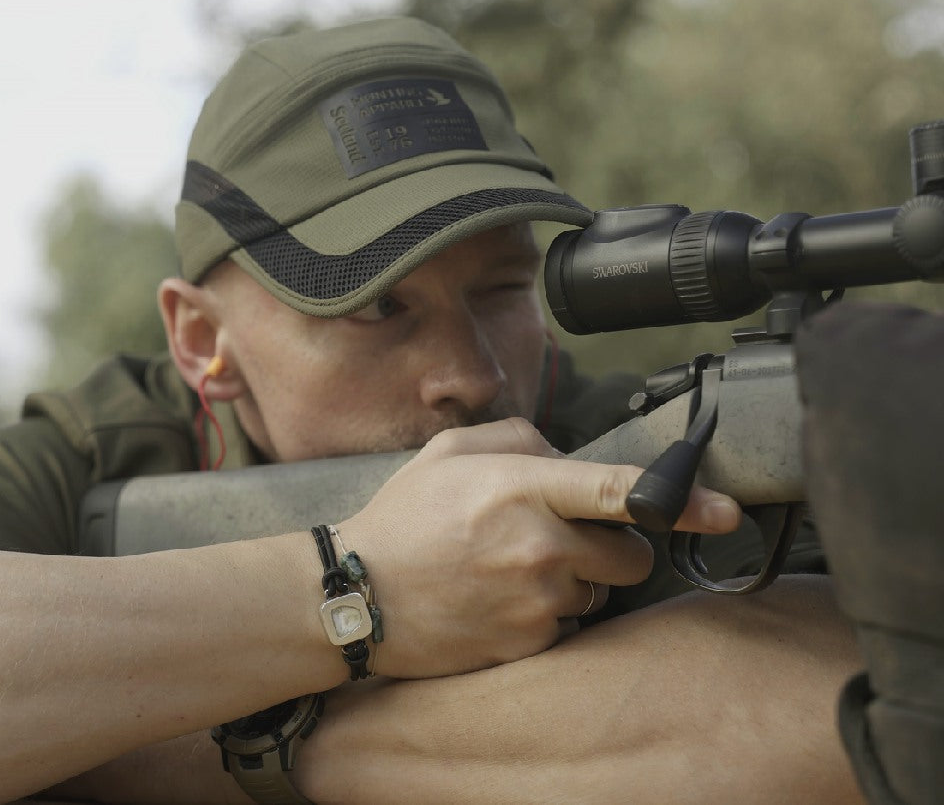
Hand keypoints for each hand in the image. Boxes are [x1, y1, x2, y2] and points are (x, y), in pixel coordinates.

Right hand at [340, 417, 740, 678]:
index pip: (618, 491)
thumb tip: (568, 457)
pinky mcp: (527, 646)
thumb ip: (522, 439)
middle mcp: (539, 547)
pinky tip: (502, 599)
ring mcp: (535, 603)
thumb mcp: (452, 449)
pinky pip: (568, 627)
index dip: (682, 500)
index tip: (727, 511)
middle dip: (615, 545)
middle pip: (630, 555)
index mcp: (522, 488)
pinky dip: (549, 614)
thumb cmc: (405, 516)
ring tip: (514, 568)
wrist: (358, 597)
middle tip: (567, 536)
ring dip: (577, 580)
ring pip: (599, 592)